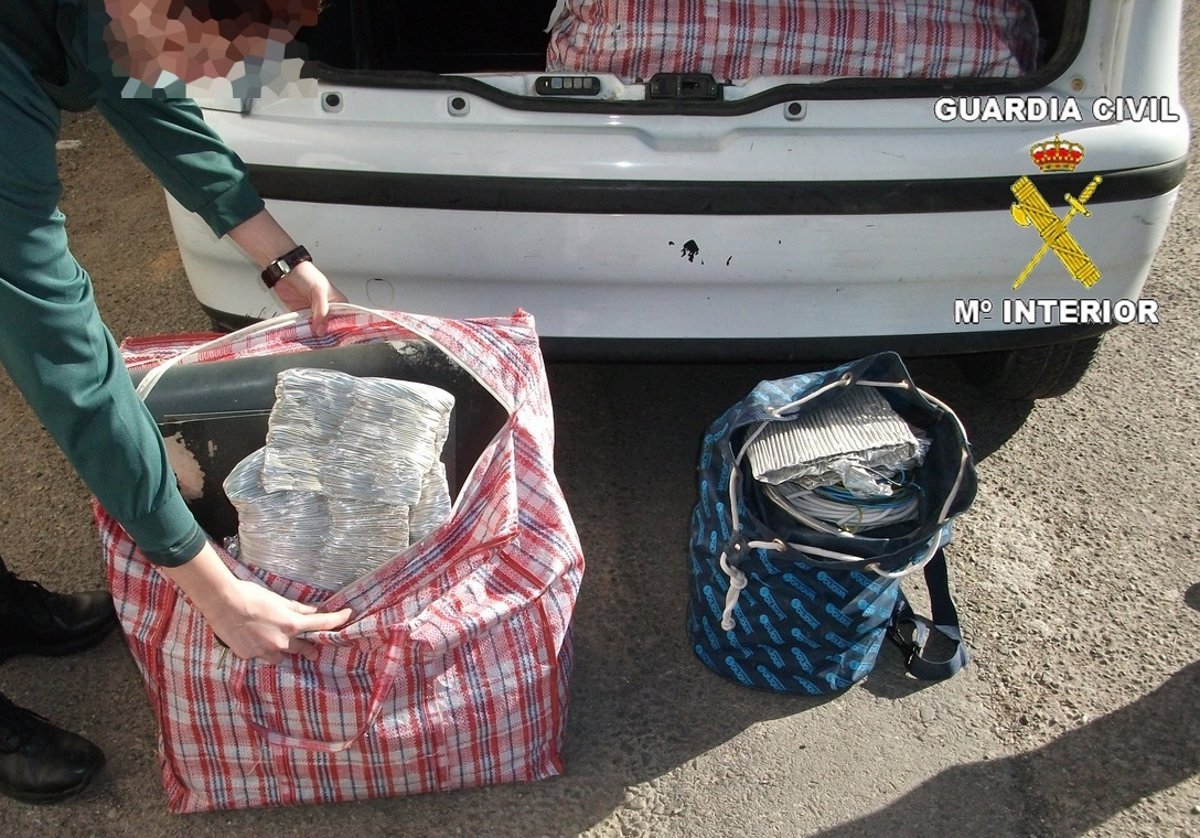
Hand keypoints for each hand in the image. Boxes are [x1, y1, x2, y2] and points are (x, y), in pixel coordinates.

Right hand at [161, 542, 352, 663]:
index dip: (336, 620)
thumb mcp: (279, 600)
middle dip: (308, 649)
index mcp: (291, 625)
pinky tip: (257, 642)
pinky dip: (262, 650)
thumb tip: (314, 610)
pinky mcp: (249, 655)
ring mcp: (264, 651)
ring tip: (279, 646)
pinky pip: (261, 656)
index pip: (321, 623)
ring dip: (284, 652)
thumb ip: (297, 608)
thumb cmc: (251, 596)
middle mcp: (281, 642)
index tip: (347, 616)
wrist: (223, 603)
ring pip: (281, 657)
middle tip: (313, 650)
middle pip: (302, 649)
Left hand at [273, 260, 348, 337]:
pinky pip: (305, 329)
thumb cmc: (306, 275)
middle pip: (331, 329)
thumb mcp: (319, 291)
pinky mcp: (303, 317)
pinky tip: (305, 338)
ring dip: (315, 337)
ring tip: (314, 343)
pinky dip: (304, 334)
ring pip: (318, 331)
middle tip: (323, 342)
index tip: (336, 339)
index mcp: (339, 303)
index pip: (344, 321)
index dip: (341, 331)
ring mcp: (315, 315)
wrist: (285, 272)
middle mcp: (328, 311)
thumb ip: (322, 311)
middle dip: (327, 336)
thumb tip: (321, 329)